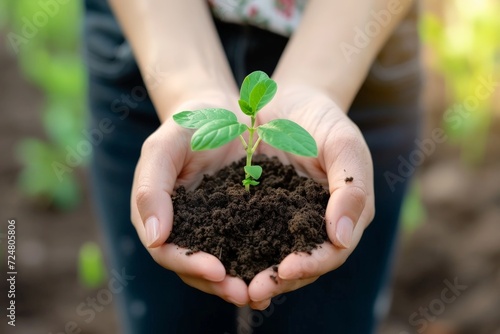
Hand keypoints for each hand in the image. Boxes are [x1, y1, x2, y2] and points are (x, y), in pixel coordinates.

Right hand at [130, 91, 248, 305]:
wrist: (224, 113)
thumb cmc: (187, 126)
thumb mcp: (163, 147)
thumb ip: (151, 189)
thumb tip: (155, 239)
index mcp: (161, 217)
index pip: (169, 252)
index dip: (190, 265)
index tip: (217, 270)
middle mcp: (188, 229)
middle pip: (198, 268)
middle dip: (220, 284)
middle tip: (246, 293)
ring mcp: (217, 228)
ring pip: (226, 264)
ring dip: (243, 280)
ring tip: (264, 290)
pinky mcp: (245, 222)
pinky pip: (252, 246)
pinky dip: (263, 261)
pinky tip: (282, 269)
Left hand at [248, 85, 374, 309]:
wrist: (285, 100)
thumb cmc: (321, 119)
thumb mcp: (343, 143)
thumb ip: (351, 187)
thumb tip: (340, 237)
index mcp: (343, 215)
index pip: (331, 251)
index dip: (312, 264)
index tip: (286, 269)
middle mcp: (313, 225)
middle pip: (300, 264)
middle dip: (277, 280)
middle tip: (250, 291)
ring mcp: (283, 221)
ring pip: (271, 257)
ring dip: (252, 274)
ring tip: (230, 285)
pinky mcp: (256, 213)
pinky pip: (246, 237)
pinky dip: (233, 251)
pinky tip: (214, 259)